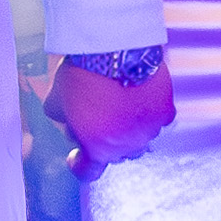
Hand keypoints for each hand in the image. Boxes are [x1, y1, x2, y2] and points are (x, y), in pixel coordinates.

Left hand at [52, 55, 171, 173]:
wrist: (114, 48)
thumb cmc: (82, 74)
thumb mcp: (55, 100)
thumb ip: (61, 118)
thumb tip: (66, 120)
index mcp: (98, 148)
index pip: (89, 172)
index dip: (81, 165)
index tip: (77, 155)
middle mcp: (127, 145)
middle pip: (116, 154)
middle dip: (105, 140)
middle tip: (96, 118)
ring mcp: (149, 129)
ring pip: (140, 138)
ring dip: (129, 128)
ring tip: (120, 104)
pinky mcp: (165, 110)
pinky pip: (158, 120)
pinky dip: (149, 113)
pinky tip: (140, 98)